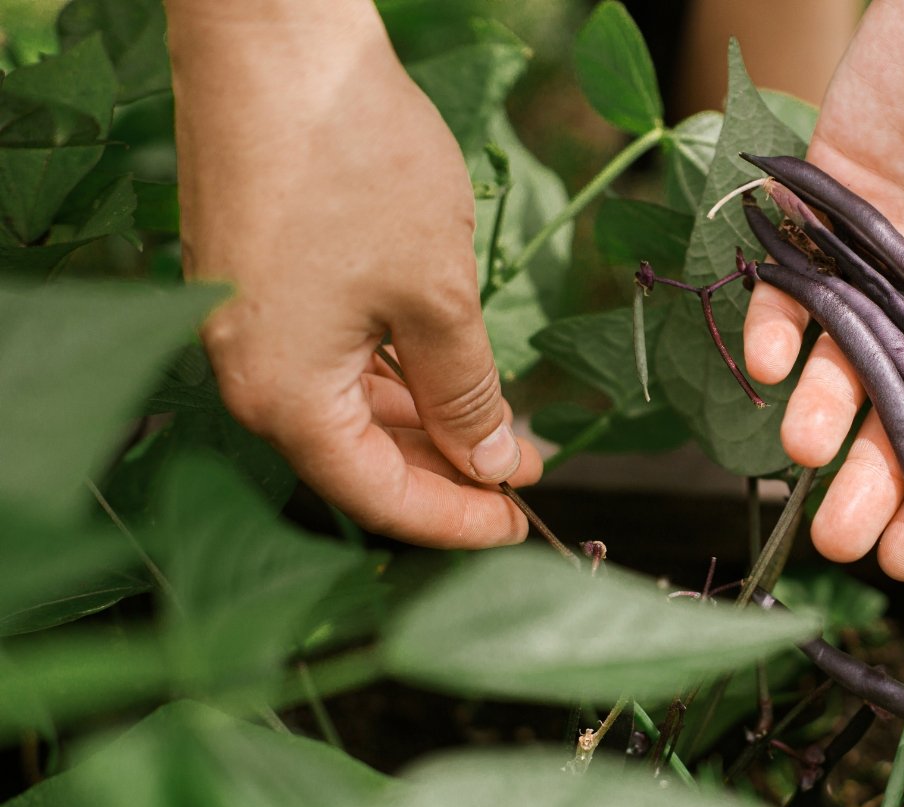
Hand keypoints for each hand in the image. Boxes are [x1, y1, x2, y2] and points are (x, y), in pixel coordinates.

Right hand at [167, 0, 539, 547]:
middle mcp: (248, 373)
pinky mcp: (257, 282)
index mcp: (281, 396)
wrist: (278, 45)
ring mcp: (245, 325)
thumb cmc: (355, 167)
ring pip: (345, 404)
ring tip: (499, 428)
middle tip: (520, 478)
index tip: (518, 524)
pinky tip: (444, 372)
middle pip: (356, 457)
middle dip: (444, 471)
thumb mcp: (438, 299)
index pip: (377, 495)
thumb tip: (495, 463)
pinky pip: (328, 355)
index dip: (454, 519)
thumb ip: (468, 395)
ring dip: (423, 420)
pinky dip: (390, 371)